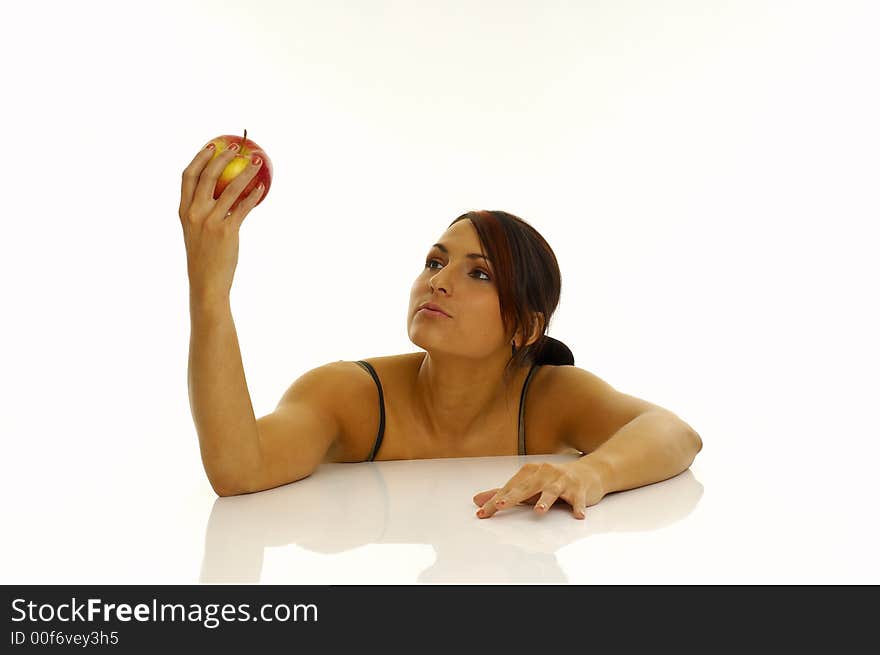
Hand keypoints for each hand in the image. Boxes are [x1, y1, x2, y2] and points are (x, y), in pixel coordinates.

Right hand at [179, 142, 264, 301]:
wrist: (206, 283)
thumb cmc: (204, 258)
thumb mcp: (196, 232)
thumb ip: (203, 213)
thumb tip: (223, 194)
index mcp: (183, 211)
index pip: (188, 176)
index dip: (199, 158)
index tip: (211, 146)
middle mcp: (194, 213)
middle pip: (207, 176)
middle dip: (222, 157)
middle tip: (236, 148)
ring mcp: (209, 221)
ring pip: (230, 188)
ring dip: (245, 172)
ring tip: (256, 162)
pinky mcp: (226, 231)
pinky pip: (243, 207)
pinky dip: (253, 196)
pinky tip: (262, 188)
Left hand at [473, 461, 604, 519]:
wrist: (588, 472)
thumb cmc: (553, 480)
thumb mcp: (527, 486)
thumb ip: (503, 493)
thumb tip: (477, 500)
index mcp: (530, 472)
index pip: (510, 487)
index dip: (496, 500)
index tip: (482, 513)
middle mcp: (545, 473)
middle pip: (527, 487)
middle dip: (514, 496)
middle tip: (501, 504)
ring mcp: (563, 481)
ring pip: (552, 491)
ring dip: (546, 500)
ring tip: (539, 511)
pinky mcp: (580, 490)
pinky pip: (579, 499)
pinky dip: (578, 506)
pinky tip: (578, 515)